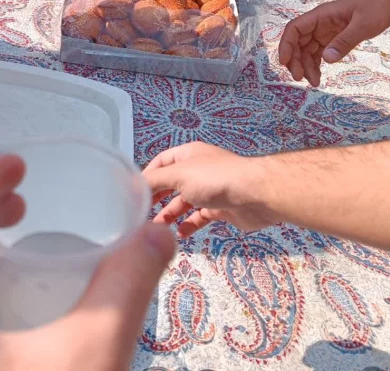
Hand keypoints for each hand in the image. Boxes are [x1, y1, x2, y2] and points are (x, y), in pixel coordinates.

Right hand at [144, 143, 273, 236]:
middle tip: (142, 214)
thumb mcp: (178, 175)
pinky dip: (188, 225)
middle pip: (171, 184)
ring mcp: (209, 190)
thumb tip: (135, 186)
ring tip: (157, 228)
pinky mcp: (219, 208)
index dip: (147, 176)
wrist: (255, 195)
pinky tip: (179, 234)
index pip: (160, 162)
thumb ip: (154, 181)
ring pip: (183, 202)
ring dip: (169, 214)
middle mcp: (197, 170)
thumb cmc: (214, 179)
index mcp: (188, 155)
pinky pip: (199, 217)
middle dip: (156, 198)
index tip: (134, 194)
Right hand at [278, 0, 389, 86]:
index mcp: (320, 15)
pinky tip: (318, 76)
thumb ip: (345, 41)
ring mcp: (323, 32)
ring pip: (306, 50)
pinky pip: (317, 53)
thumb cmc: (376, 8)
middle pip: (297, 42)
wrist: (387, 3)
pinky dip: (315, 65)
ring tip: (314, 82)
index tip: (284, 61)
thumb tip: (327, 59)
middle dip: (296, 60)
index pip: (295, 28)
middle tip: (300, 78)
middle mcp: (318, 24)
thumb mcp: (363, 25)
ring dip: (305, 66)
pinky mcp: (331, 39)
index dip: (286, 45)